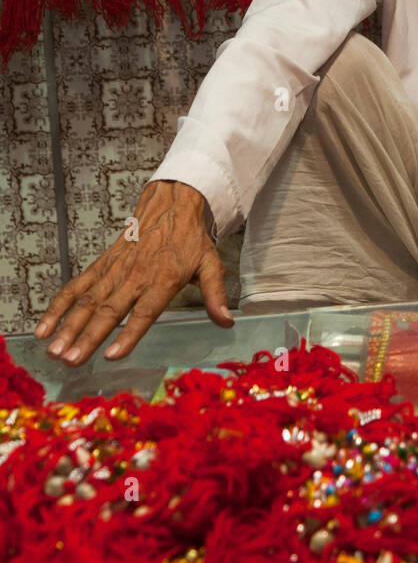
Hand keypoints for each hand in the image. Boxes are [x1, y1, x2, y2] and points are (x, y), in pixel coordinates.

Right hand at [35, 180, 233, 365]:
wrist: (171, 203)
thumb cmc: (191, 239)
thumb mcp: (211, 263)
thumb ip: (215, 294)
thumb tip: (227, 321)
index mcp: (163, 279)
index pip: (144, 312)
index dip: (128, 334)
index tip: (111, 355)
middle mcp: (135, 275)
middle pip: (109, 310)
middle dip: (88, 337)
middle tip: (70, 360)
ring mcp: (115, 269)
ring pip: (88, 300)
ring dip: (69, 326)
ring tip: (54, 350)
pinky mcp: (103, 264)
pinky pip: (78, 286)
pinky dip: (60, 305)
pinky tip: (45, 327)